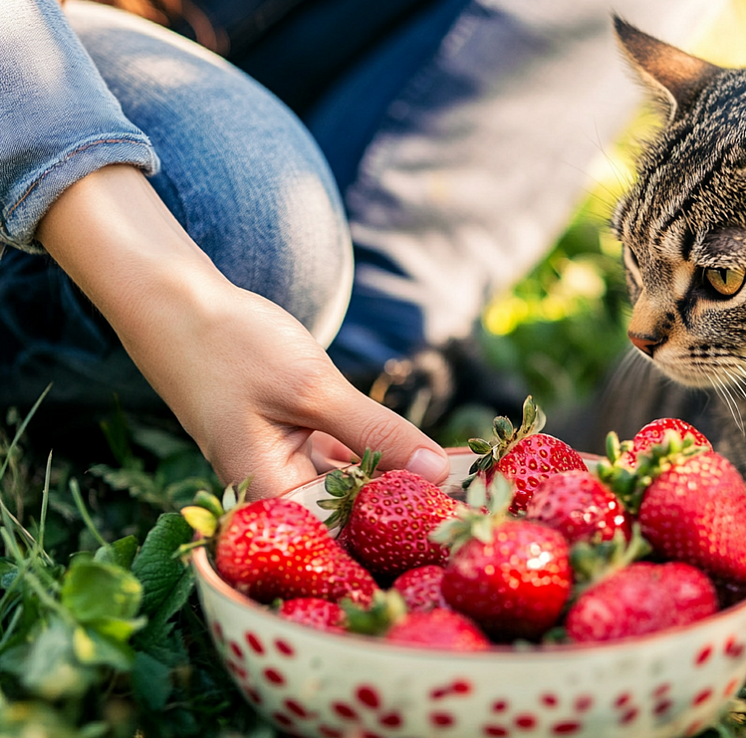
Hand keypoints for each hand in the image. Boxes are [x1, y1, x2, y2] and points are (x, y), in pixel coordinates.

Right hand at [36, 165, 449, 497]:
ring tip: (467, 476)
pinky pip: (345, 457)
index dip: (410, 526)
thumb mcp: (312, 389)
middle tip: (481, 494)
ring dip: (402, 475)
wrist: (176, 302)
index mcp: (269, 496)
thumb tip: (435, 472)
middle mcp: (276, 492)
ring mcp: (284, 466)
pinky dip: (381, 453)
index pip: (349, 531)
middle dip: (416, 503)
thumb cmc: (232, 345)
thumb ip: (374, 433)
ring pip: (355, 483)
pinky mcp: (293, 441)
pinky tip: (427, 453)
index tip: (469, 514)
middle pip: (356, 512)